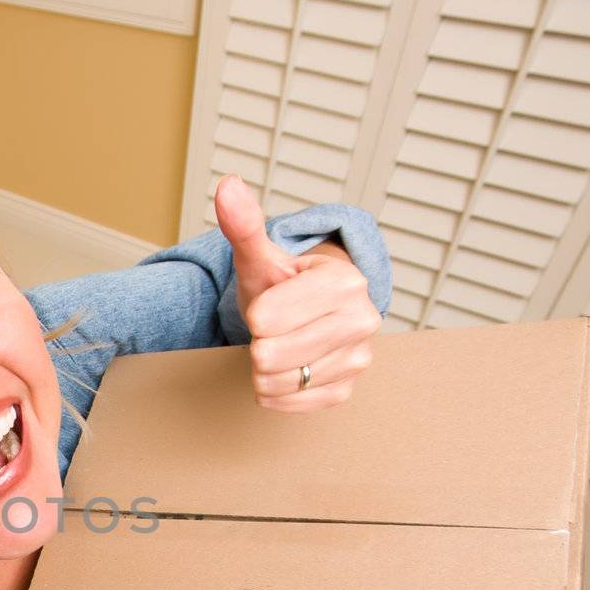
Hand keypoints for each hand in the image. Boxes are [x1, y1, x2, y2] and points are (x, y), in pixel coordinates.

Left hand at [214, 174, 381, 412]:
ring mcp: (358, 358)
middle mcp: (362, 320)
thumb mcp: (260, 255)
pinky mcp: (346, 388)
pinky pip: (289, 404)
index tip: (271, 305)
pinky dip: (274, 391)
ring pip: (277, 382)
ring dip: (264, 369)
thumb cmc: (283, 283)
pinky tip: (284, 368)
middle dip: (259, 343)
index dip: (257, 314)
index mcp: (344, 282)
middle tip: (274, 328)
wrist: (309, 311)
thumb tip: (227, 186)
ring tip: (279, 344)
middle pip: (270, 355)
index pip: (267, 320)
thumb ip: (244, 225)